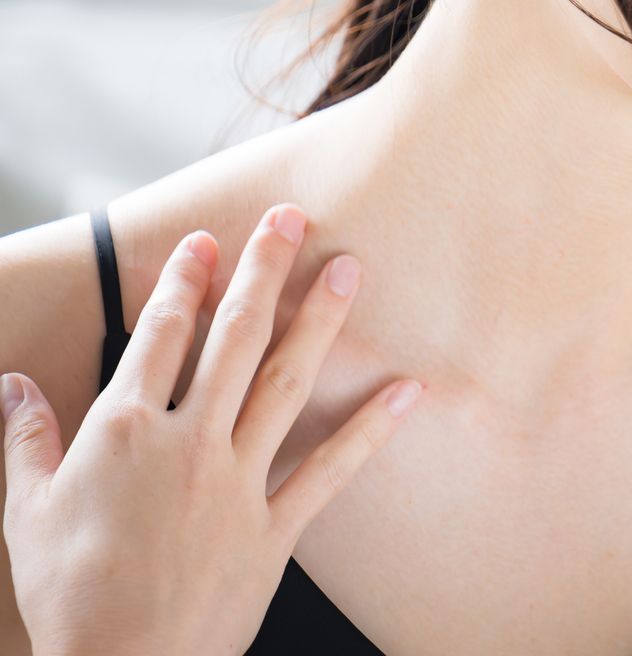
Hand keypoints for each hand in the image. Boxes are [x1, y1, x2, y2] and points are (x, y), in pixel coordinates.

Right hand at [1, 204, 423, 655]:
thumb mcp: (27, 511)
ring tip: (349, 269)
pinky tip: (408, 390)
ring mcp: (237, 481)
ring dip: (319, 322)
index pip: (160, 337)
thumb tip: (11, 385)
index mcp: (124, 432)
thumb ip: (26, 439)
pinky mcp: (274, 526)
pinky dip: (372, 428)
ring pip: (285, 383)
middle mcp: (188, 443)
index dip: (184, 283)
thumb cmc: (69, 596)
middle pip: (233, 339)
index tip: (207, 242)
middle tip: (290, 218)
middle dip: (261, 271)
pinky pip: (332, 468)